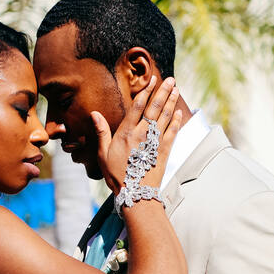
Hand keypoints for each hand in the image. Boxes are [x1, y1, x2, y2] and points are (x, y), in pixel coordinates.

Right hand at [95, 76, 182, 193]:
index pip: (138, 106)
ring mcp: (155, 142)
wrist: (135, 193)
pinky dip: (176, 121)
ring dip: (171, 102)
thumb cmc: (116, 175)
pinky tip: (179, 112)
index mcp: (126, 133)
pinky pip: (172, 132)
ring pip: (166, 118)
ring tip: (176, 89)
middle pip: (156, 108)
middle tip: (170, 79)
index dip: (147, 91)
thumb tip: (94, 114)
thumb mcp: (103, 154)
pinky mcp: (164, 151)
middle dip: (163, 92)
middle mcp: (142, 135)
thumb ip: (102, 132)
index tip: (152, 79)